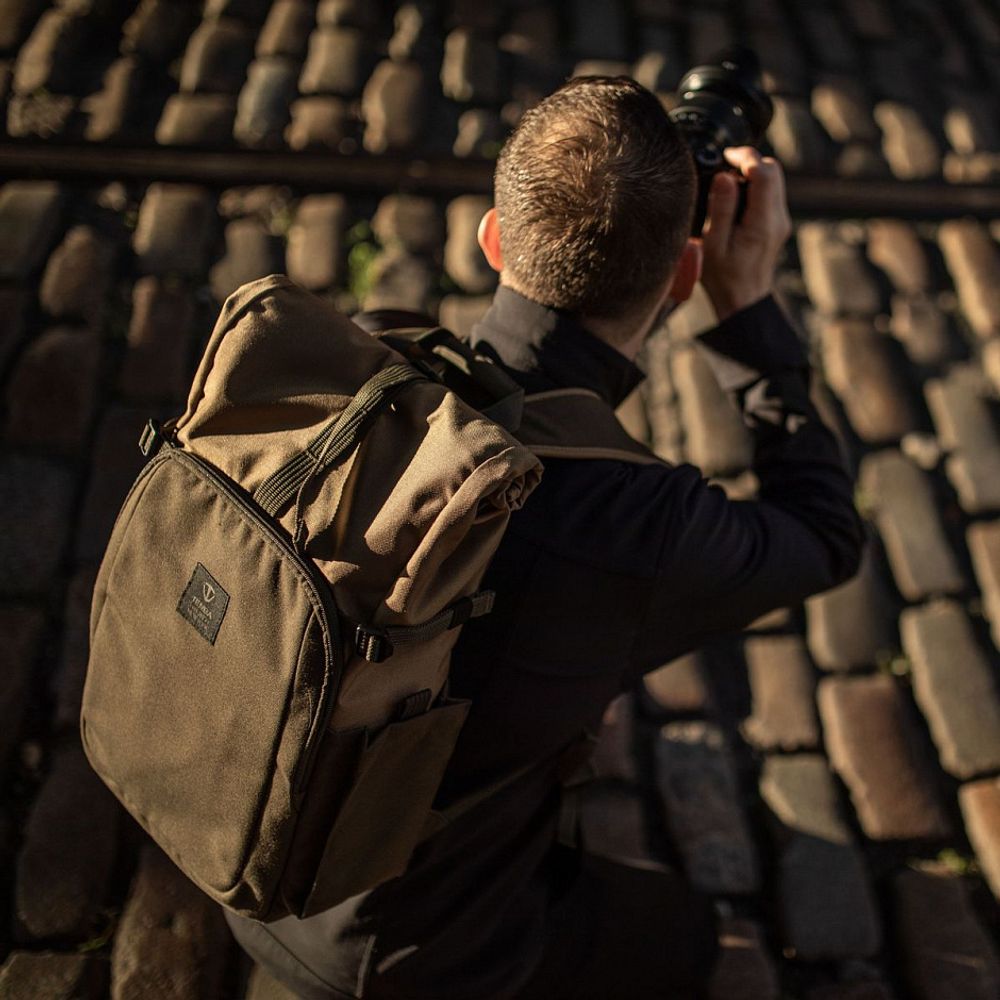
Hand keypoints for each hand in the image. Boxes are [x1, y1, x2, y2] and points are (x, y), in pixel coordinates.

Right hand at [699, 147, 791, 321]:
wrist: (743, 302)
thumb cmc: (724, 278)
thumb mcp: (714, 244)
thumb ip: (721, 208)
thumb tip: (725, 177)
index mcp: (763, 222)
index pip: (764, 173)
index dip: (745, 156)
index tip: (726, 156)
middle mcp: (778, 218)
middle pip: (773, 171)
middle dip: (750, 161)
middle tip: (724, 165)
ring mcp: (780, 221)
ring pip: (773, 180)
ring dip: (752, 174)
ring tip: (726, 182)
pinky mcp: (776, 224)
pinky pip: (770, 194)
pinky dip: (754, 187)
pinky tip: (734, 197)